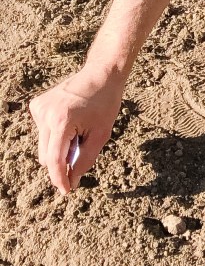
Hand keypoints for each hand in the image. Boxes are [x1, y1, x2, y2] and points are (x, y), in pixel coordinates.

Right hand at [29, 64, 124, 194]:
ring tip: (79, 131)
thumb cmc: (106, 103)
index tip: (67, 191)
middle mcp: (45, 114)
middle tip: (82, 150)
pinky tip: (71, 120)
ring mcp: (39, 109)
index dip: (60, 178)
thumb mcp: (101, 135)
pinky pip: (43, 131)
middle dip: (62, 162)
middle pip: (47, 156)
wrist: (101, 74)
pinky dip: (55, 134)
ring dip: (59, 147)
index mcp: (62, 121)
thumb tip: (72, 181)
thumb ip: (85, 160)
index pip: (55, 160)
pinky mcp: (37, 105)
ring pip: (44, 145)